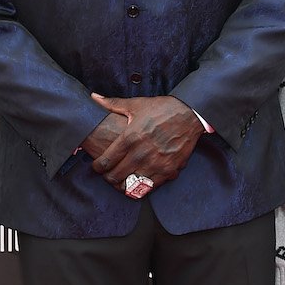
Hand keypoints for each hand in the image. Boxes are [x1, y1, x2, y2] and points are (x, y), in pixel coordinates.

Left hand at [88, 94, 203, 193]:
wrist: (190, 113)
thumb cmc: (162, 109)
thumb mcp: (136, 105)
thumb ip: (112, 104)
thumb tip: (94, 97)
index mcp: (130, 137)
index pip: (106, 161)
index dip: (98, 167)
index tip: (97, 166)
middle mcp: (141, 153)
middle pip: (115, 176)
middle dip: (108, 178)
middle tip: (107, 175)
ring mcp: (156, 164)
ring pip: (131, 186)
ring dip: (123, 185)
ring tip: (120, 182)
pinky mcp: (169, 171)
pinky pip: (149, 187)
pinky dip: (141, 187)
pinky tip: (138, 181)